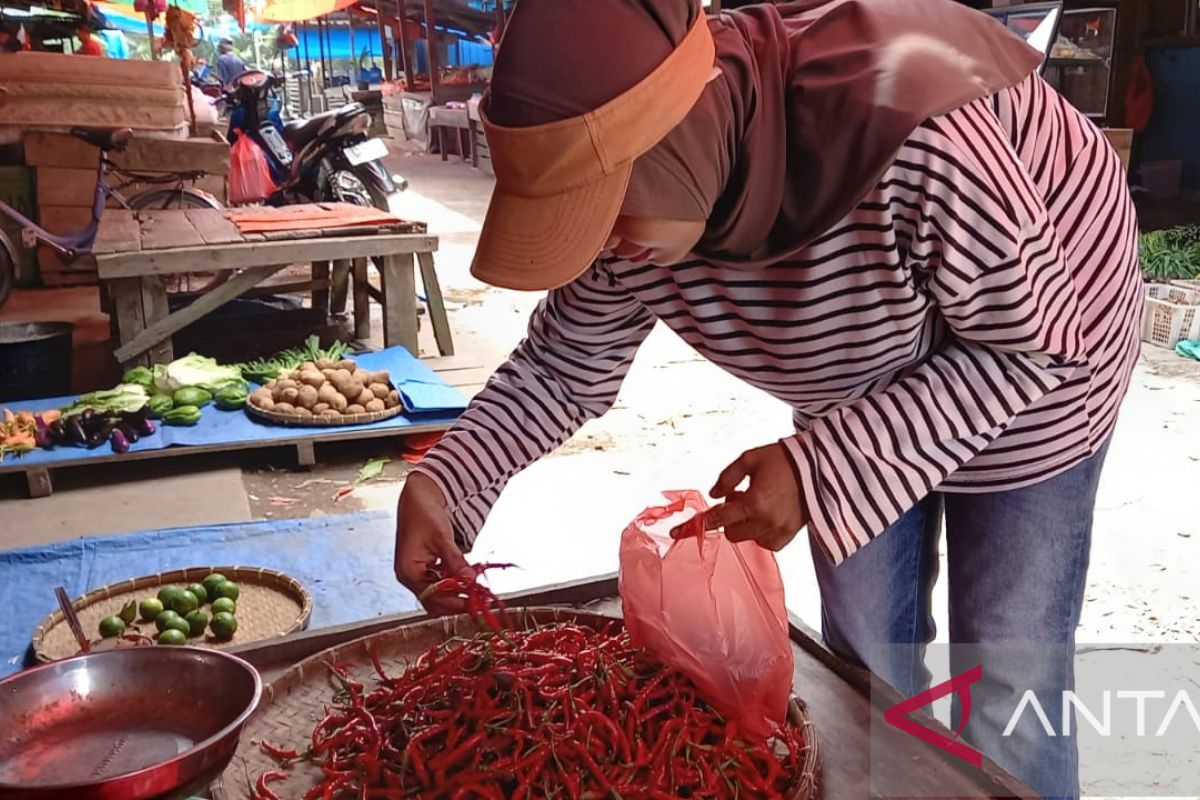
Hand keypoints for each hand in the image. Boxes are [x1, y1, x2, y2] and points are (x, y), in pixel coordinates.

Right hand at [394, 472, 473, 613]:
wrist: (418, 499)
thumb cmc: (424, 514)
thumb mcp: (442, 537)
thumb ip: (455, 560)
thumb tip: (470, 580)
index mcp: (408, 571)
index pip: (432, 596)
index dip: (453, 601)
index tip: (473, 602)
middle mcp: (409, 577)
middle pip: (434, 601)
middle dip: (455, 601)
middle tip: (477, 598)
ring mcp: (416, 575)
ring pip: (437, 595)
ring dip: (455, 594)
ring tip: (474, 589)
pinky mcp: (424, 570)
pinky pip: (439, 584)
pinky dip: (452, 584)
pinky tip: (465, 578)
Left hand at [672, 443, 806, 550]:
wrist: (821, 468)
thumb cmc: (784, 459)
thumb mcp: (750, 459)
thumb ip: (727, 477)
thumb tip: (713, 495)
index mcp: (754, 502)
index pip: (718, 519)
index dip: (697, 525)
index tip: (676, 533)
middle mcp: (766, 521)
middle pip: (730, 532)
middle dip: (728, 518)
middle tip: (740, 496)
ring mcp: (779, 531)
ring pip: (747, 538)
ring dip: (745, 524)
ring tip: (758, 502)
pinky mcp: (790, 536)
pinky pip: (765, 544)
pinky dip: (760, 532)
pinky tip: (767, 515)